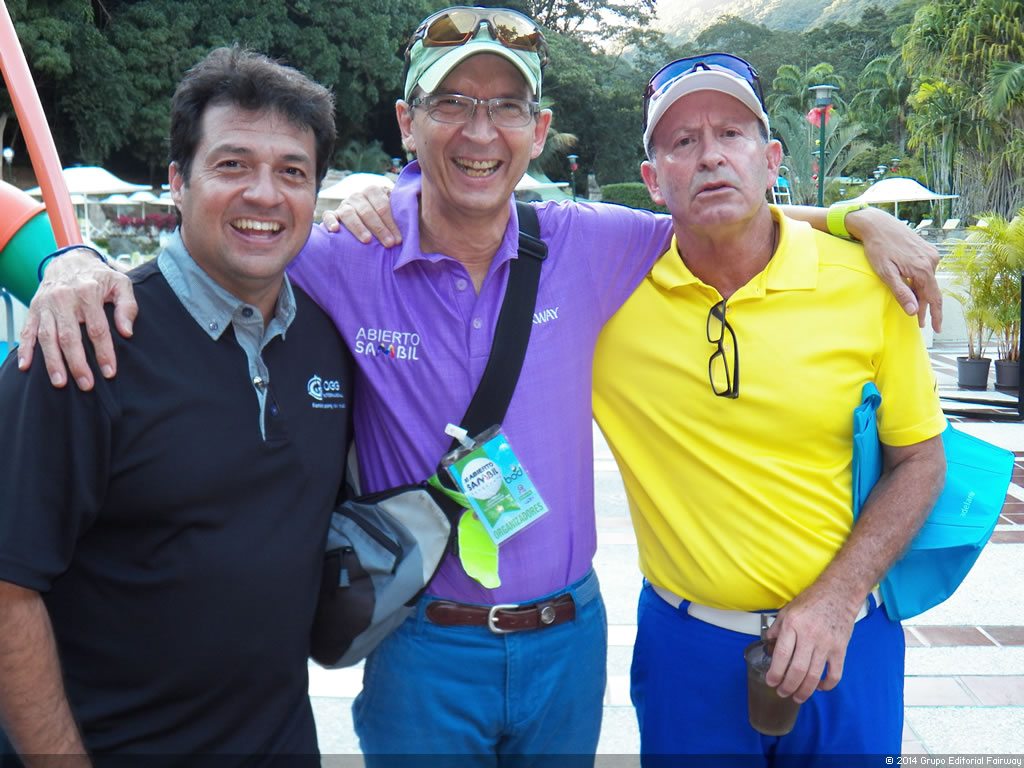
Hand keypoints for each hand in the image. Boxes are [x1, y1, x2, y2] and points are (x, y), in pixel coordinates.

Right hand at [17, 249, 135, 389]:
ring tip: (60, 383)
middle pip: (70, 337)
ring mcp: (46, 305)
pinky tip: (25, 366)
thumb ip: (127, 307)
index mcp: (88, 293)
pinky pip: (27, 330)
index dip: (104, 352)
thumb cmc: (100, 277)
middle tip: (86, 385)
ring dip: (52, 361)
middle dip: (77, 363)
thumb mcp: (121, 284)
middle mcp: (64, 299)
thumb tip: (127, 332)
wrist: (70, 259)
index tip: (110, 372)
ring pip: (47, 337)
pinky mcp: (34, 308)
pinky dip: (25, 349)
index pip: (97, 329)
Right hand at [321, 187, 401, 246]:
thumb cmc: (385, 216)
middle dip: (380, 228)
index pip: (383, 206)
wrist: (368, 215)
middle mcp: (357, 196)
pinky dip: (330, 221)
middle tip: (389, 244)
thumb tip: (417, 218)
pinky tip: (335, 230)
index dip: (391, 223)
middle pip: (367, 211)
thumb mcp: (395, 209)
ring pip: (349, 213)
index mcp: (373, 191)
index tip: (398, 240)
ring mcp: (344, 204)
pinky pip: (329, 215)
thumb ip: (402, 211)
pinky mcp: (333, 214)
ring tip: (367, 240)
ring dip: (359, 227)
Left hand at [762, 585, 860, 703]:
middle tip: (782, 692)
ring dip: (804, 691)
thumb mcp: (788, 610)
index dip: (775, 673)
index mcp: (793, 625)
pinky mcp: (840, 649)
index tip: (770, 681)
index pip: (781, 655)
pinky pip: (835, 674)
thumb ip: (777, 628)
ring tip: (797, 697)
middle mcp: (809, 636)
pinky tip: (819, 687)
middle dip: (787, 686)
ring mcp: (826, 644)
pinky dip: (827, 685)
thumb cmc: (812, 600)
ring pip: (814, 675)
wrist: (839, 593)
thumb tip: (767, 644)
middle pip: (797, 669)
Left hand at [847, 207, 942, 331]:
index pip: (934, 298)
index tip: (937, 329)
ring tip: (915, 309)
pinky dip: (920, 282)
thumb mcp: (886, 273)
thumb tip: (914, 311)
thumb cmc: (878, 248)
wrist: (877, 224)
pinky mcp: (926, 249)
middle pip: (931, 290)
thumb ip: (901, 292)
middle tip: (920, 324)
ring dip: (921, 295)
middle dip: (925, 307)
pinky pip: (926, 271)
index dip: (936, 315)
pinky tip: (913, 288)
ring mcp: (930, 254)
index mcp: (923, 269)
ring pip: (928, 281)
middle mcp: (931, 261)